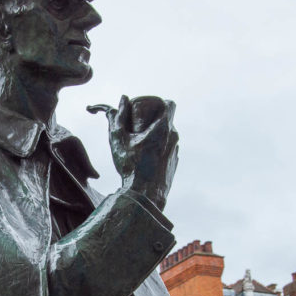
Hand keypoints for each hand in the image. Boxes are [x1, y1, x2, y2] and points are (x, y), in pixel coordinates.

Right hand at [88, 95, 178, 210]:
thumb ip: (118, 117)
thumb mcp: (118, 140)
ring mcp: (176, 150)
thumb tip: (123, 99)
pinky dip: (158, 146)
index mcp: (164, 128)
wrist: (145, 195)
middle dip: (153, 118)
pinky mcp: (174, 161)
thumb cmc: (131, 167)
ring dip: (155, 133)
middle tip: (137, 125)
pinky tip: (145, 156)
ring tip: (139, 142)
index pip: (170, 103)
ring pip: (167, 134)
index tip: (146, 106)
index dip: (158, 101)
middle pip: (167, 118)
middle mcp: (174, 136)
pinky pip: (168, 147)